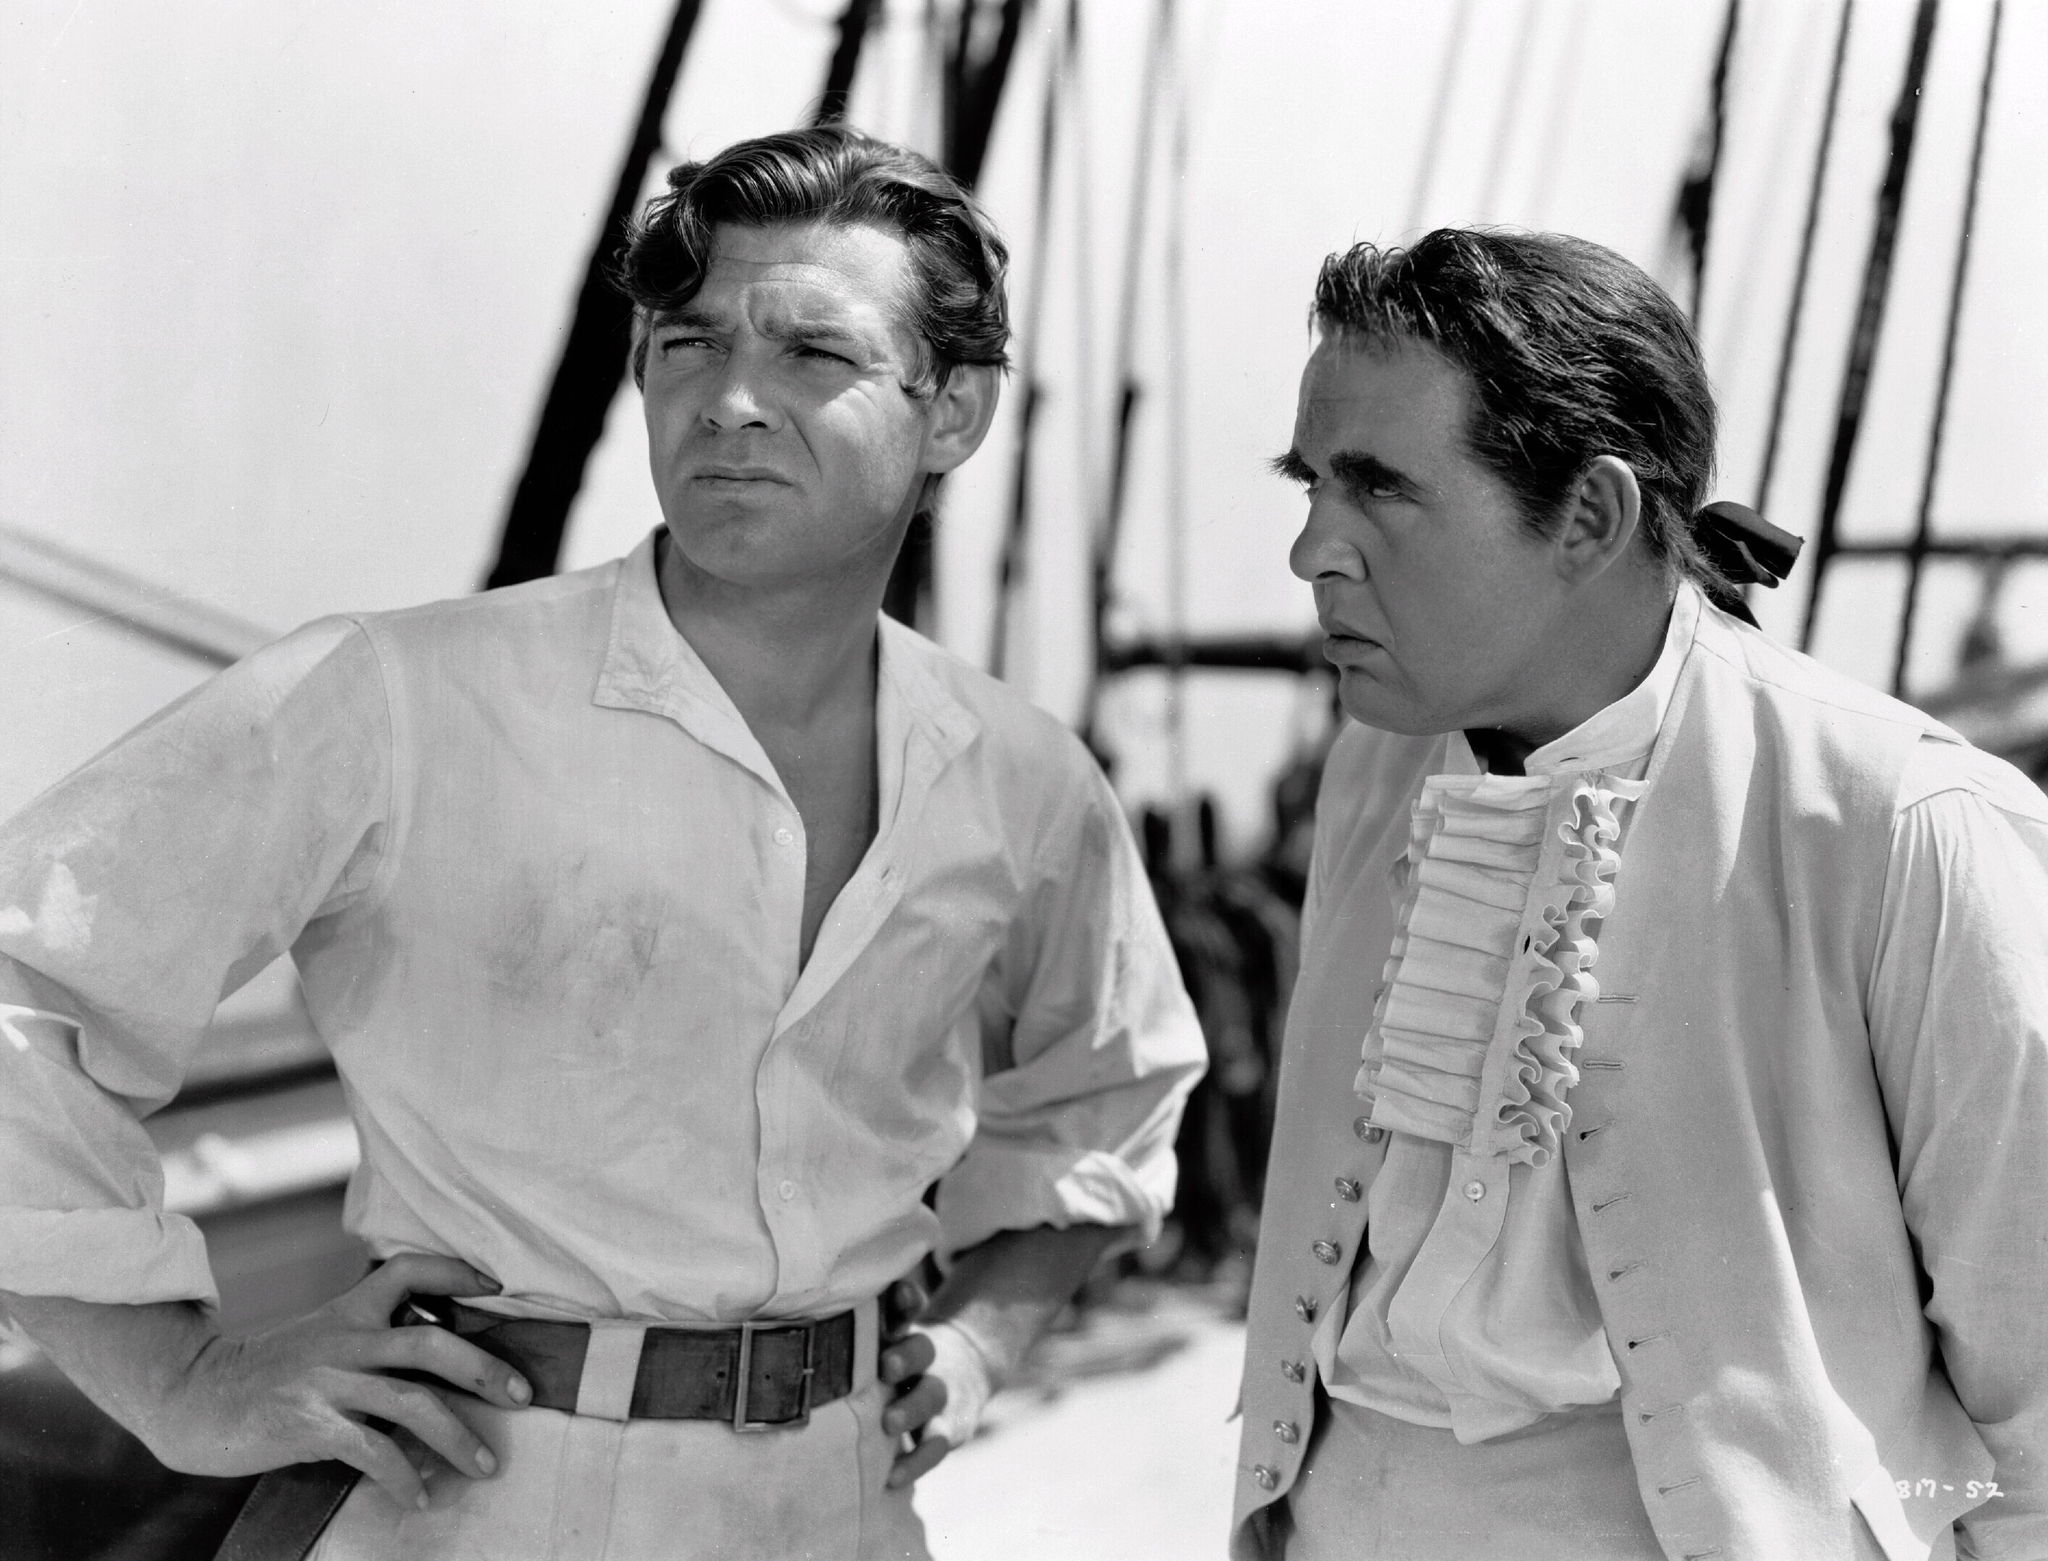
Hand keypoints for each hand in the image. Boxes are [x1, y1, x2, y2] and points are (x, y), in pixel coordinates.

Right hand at [147, 1253, 529, 1510]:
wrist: (193, 1398)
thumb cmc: (268, 1375)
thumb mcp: (321, 1341)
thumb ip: (370, 1343)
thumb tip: (438, 1367)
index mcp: (349, 1312)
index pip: (407, 1270)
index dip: (455, 1270)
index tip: (497, 1284)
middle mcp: (344, 1340)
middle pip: (431, 1343)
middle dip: (485, 1368)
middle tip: (522, 1395)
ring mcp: (328, 1381)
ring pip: (412, 1401)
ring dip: (457, 1436)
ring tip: (485, 1466)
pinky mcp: (309, 1423)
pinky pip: (371, 1450)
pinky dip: (402, 1476)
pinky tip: (419, 1497)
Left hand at [879, 1301, 997, 1488]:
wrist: (967, 1368)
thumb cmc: (907, 1348)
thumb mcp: (897, 1326)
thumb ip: (885, 1313)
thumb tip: (860, 1286)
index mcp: (908, 1326)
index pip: (908, 1308)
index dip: (905, 1301)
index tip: (900, 1294)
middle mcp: (928, 1358)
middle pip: (921, 1351)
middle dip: (906, 1358)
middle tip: (887, 1366)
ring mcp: (940, 1393)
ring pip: (929, 1399)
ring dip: (911, 1409)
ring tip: (890, 1422)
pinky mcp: (949, 1429)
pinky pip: (933, 1447)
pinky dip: (915, 1462)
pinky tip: (894, 1477)